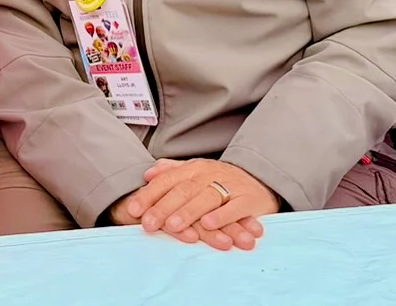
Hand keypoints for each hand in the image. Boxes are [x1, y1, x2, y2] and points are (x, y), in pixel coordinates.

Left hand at [112, 159, 274, 251]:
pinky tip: (209, 224)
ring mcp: (230, 186)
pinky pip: (234, 208)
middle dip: (164, 208)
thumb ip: (171, 172)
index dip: (149, 195)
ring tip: (173, 226)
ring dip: (189, 213)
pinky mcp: (249, 200)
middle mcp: (210, 175)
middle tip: (149, 223)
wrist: (261, 179)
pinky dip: (221, 217)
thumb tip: (147, 174)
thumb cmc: (221, 180)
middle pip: (183, 191)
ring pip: (206, 198)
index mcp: (194, 169)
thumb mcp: (195, 172)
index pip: (167, 181)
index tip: (133, 211)